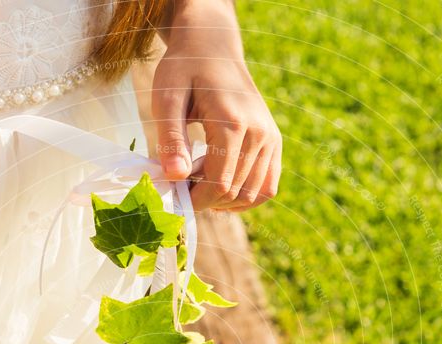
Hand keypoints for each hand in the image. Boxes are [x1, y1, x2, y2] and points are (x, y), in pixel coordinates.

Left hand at [152, 0, 281, 211]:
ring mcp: (271, 139)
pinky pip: (266, 188)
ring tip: (200, 178)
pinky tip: (222, 187)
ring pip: (251, 195)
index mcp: (233, 123)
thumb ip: (171, 138)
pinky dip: (244, 197)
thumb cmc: (184, 69)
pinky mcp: (274, 143)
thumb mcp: (166, 97)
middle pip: (233, 192)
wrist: (213, 46)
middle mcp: (259, 133)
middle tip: (182, 182)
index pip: (218, 184)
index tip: (173, 194)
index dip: (194, 199)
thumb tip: (175, 177)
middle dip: (204, 199)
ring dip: (223, 199)